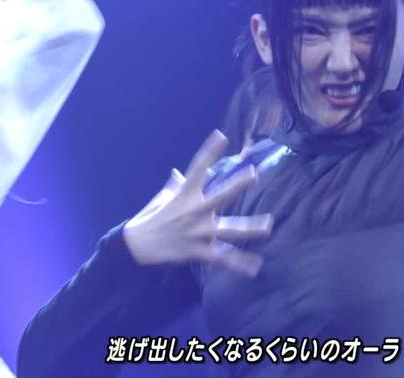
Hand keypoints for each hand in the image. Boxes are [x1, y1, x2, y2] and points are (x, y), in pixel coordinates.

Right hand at [123, 130, 272, 276]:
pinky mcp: (197, 251)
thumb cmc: (151, 217)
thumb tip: (179, 171)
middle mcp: (194, 211)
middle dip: (237, 185)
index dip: (209, 152)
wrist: (135, 246)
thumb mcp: (163, 198)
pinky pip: (222, 258)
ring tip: (268, 226)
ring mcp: (197, 232)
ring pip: (227, 230)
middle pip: (219, 196)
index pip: (198, 168)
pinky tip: (255, 267)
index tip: (221, 136)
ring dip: (249, 228)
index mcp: (185, 194)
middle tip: (254, 174)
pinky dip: (239, 263)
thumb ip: (176, 185)